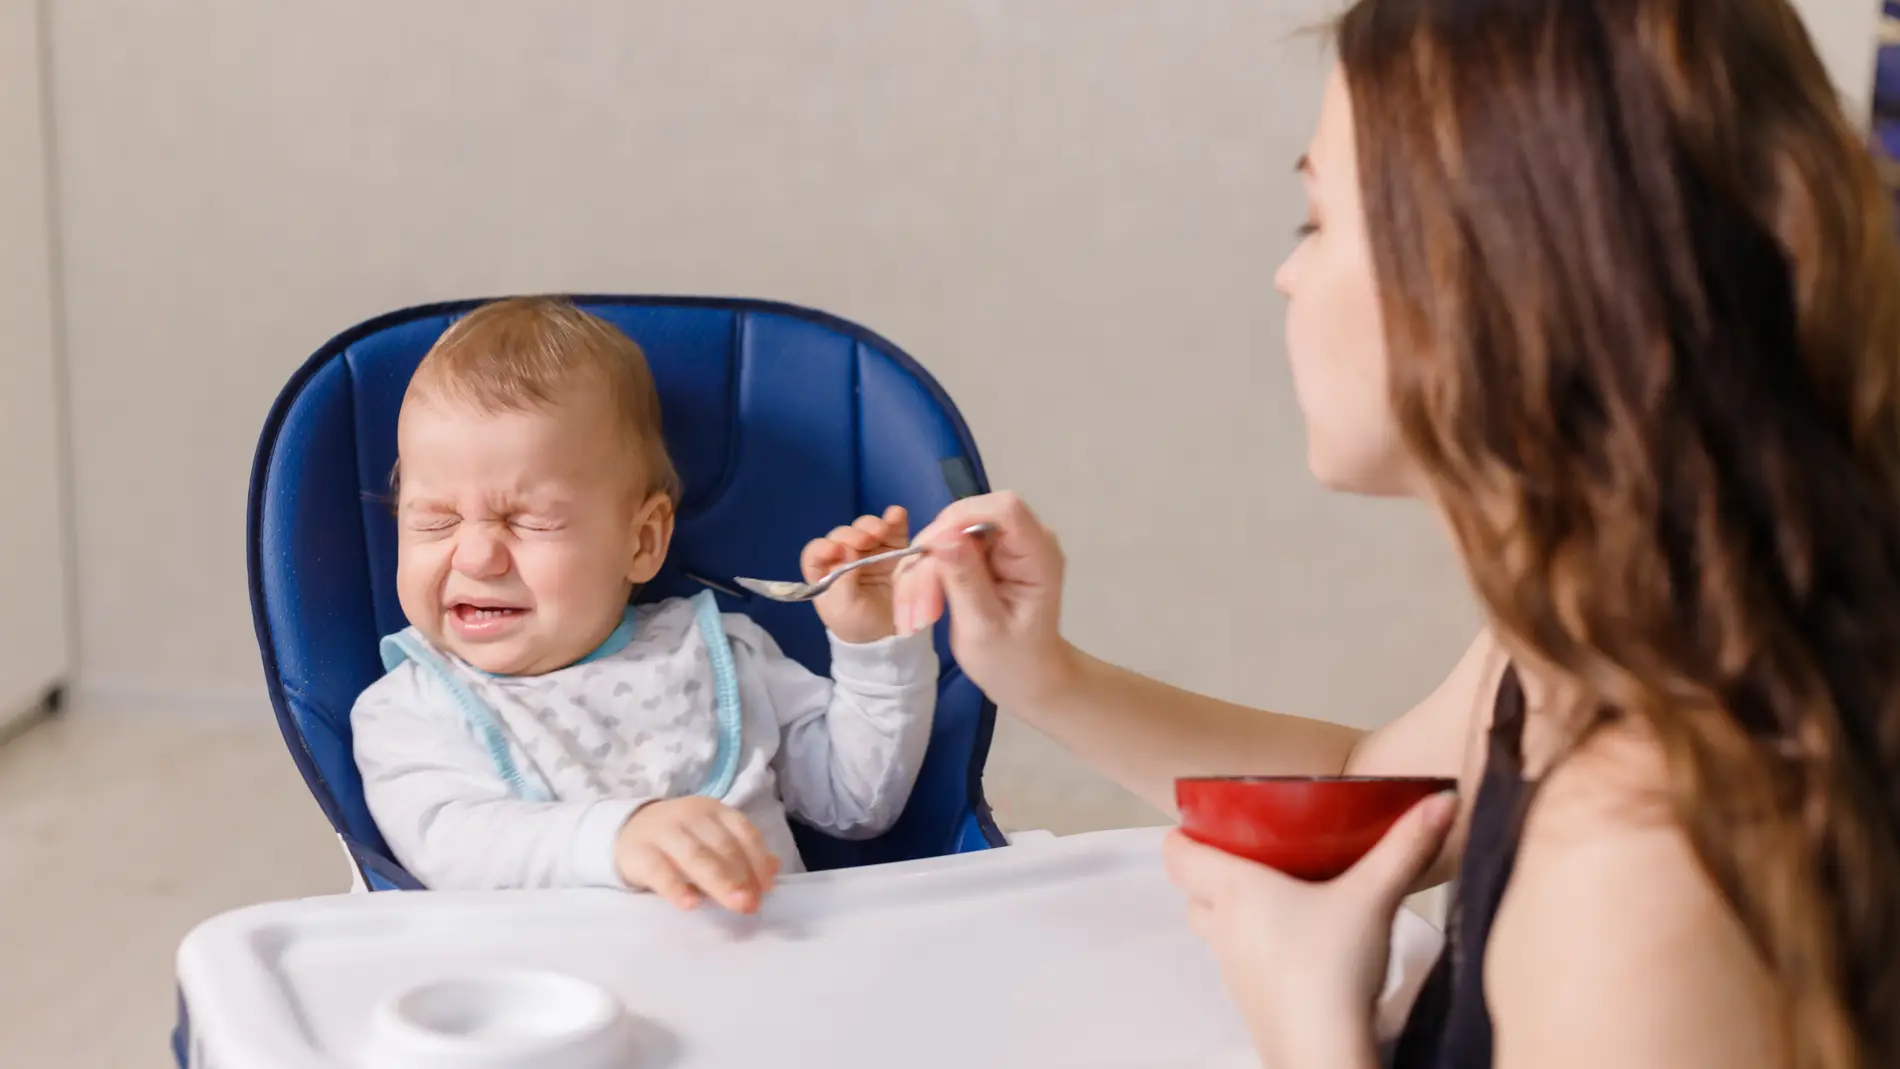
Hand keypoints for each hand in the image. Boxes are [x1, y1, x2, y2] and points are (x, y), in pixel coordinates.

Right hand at [614, 797, 780, 913]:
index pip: (743, 833)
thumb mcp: (711, 839)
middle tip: (752, 904)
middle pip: (722, 846)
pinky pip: (660, 870)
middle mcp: (691, 816)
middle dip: (741, 876)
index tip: (767, 889)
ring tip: (735, 905)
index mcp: (715, 811)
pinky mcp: (639, 853)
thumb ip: (741, 852)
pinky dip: (676, 887)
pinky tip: (690, 904)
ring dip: (719, 882)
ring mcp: (664, 832)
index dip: (758, 861)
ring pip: (695, 856)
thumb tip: (774, 868)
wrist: (628, 831)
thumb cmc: (680, 840)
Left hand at [802, 506, 910, 643]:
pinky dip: (895, 518)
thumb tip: (845, 550)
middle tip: (864, 541)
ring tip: (881, 531)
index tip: (835, 550)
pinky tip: (897, 515)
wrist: (891, 634)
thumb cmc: (858, 623)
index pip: (816, 552)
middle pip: (843, 535)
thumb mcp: (843, 608)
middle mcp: (845, 555)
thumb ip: (841, 581)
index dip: (823, 548)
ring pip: (866, 527)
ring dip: (872, 525)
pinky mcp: (894, 546)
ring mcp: (870, 548)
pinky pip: (894, 527)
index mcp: (823, 571)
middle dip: (851, 535)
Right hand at [890, 492, 1072, 709]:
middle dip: (931, 558)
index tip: (929, 556)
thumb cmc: (1012, 661)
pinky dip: (924, 577)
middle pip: (963, 518)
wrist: (1024, 676)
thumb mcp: (983, 628)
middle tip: (915, 609)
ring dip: (921, 573)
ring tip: (913, 618)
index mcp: (1038, 554)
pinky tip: (919, 609)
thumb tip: (943, 537)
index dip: (960, 520)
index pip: (1004, 508)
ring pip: (944, 535)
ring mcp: (1000, 545)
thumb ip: (965, 580)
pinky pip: (942, 549)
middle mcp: (1022, 540)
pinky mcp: (981, 553)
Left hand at [1163, 791, 1455, 1067]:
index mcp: (1233, 889)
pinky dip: (1257, 949)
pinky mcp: (1249, 1001)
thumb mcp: (1373, 898)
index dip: (1185, 834)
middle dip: (1211, 873)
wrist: (1323, 1051)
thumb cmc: (1332, 967)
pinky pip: (1241, 964)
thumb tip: (1443, 800)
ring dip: (1234, 913)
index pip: (1177, 853)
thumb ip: (1405, 848)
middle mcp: (1222, 927)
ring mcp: (1232, 969)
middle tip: (1252, 854)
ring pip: (1215, 930)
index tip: (1210, 820)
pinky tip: (1298, 947)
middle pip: (1193, 892)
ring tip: (1279, 896)